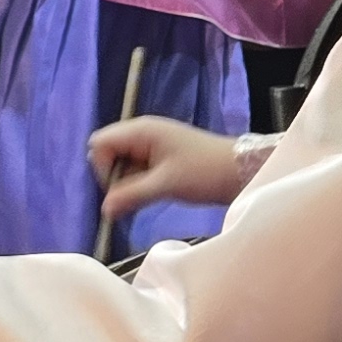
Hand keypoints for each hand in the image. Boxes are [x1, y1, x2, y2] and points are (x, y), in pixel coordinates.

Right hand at [91, 116, 255, 219]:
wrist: (241, 171)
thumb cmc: (204, 172)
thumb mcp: (165, 184)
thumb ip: (131, 195)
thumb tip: (104, 210)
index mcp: (140, 131)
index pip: (100, 144)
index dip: (102, 168)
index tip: (118, 190)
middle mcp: (142, 134)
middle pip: (108, 153)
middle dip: (113, 178)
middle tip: (131, 198)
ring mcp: (151, 146)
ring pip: (122, 165)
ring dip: (126, 184)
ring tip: (144, 199)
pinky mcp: (159, 159)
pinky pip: (136, 170)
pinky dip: (137, 185)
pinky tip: (149, 197)